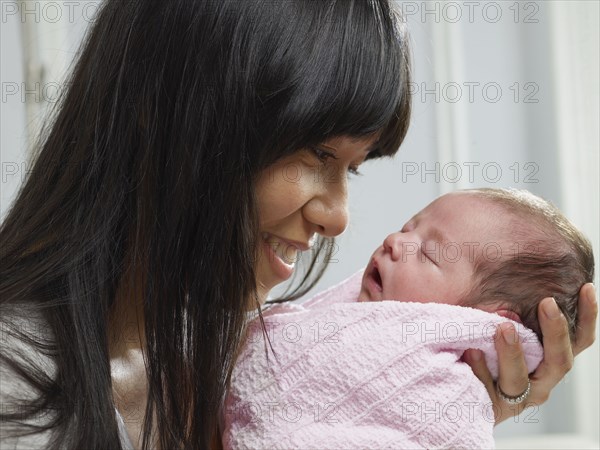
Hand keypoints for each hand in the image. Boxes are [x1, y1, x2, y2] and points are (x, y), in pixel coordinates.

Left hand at [464, 283, 597, 423]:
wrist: (463, 394)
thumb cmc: (488, 354)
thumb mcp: (505, 331)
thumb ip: (515, 315)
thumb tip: (518, 279)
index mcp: (551, 362)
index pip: (579, 341)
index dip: (588, 317)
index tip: (586, 287)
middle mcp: (541, 382)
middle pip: (559, 362)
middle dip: (555, 332)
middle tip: (547, 303)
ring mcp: (517, 399)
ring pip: (519, 379)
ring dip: (512, 352)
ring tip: (503, 327)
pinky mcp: (492, 409)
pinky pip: (487, 389)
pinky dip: (480, 368)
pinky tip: (472, 351)